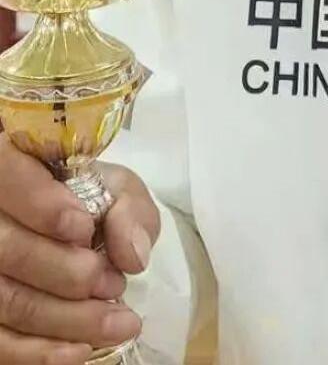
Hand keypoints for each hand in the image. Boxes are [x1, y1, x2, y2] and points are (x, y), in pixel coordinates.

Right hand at [0, 135, 159, 363]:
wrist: (66, 228)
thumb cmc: (89, 202)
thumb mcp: (117, 189)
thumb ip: (130, 208)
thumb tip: (132, 253)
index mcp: (11, 165)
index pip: (7, 176)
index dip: (41, 206)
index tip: (84, 229)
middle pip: (6, 249)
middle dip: (69, 274)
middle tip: (115, 285)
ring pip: (4, 300)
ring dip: (66, 320)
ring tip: (118, 323)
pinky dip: (38, 352)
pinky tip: (80, 351)